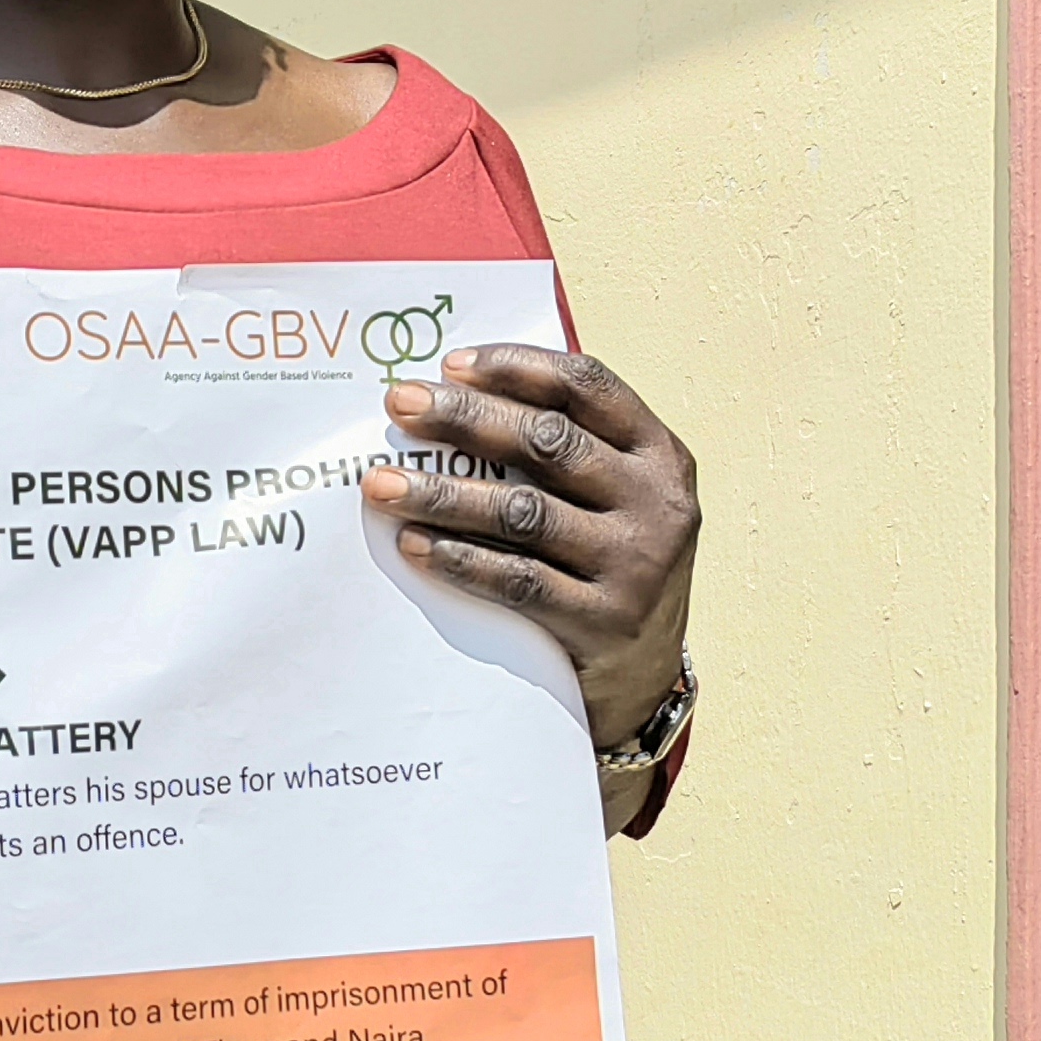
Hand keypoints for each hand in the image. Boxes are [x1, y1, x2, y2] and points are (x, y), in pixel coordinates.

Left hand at [361, 342, 700, 760]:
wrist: (646, 675)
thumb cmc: (609, 562)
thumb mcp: (616, 496)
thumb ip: (567, 447)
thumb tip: (456, 391)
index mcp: (659, 453)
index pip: (588, 387)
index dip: (516, 368)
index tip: (449, 365)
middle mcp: (656, 503)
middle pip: (548, 443)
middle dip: (465, 419)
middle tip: (398, 405)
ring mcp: (635, 564)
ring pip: (525, 513)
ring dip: (444, 493)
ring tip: (381, 483)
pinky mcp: (602, 620)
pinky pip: (518, 581)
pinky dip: (460, 559)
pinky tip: (413, 544)